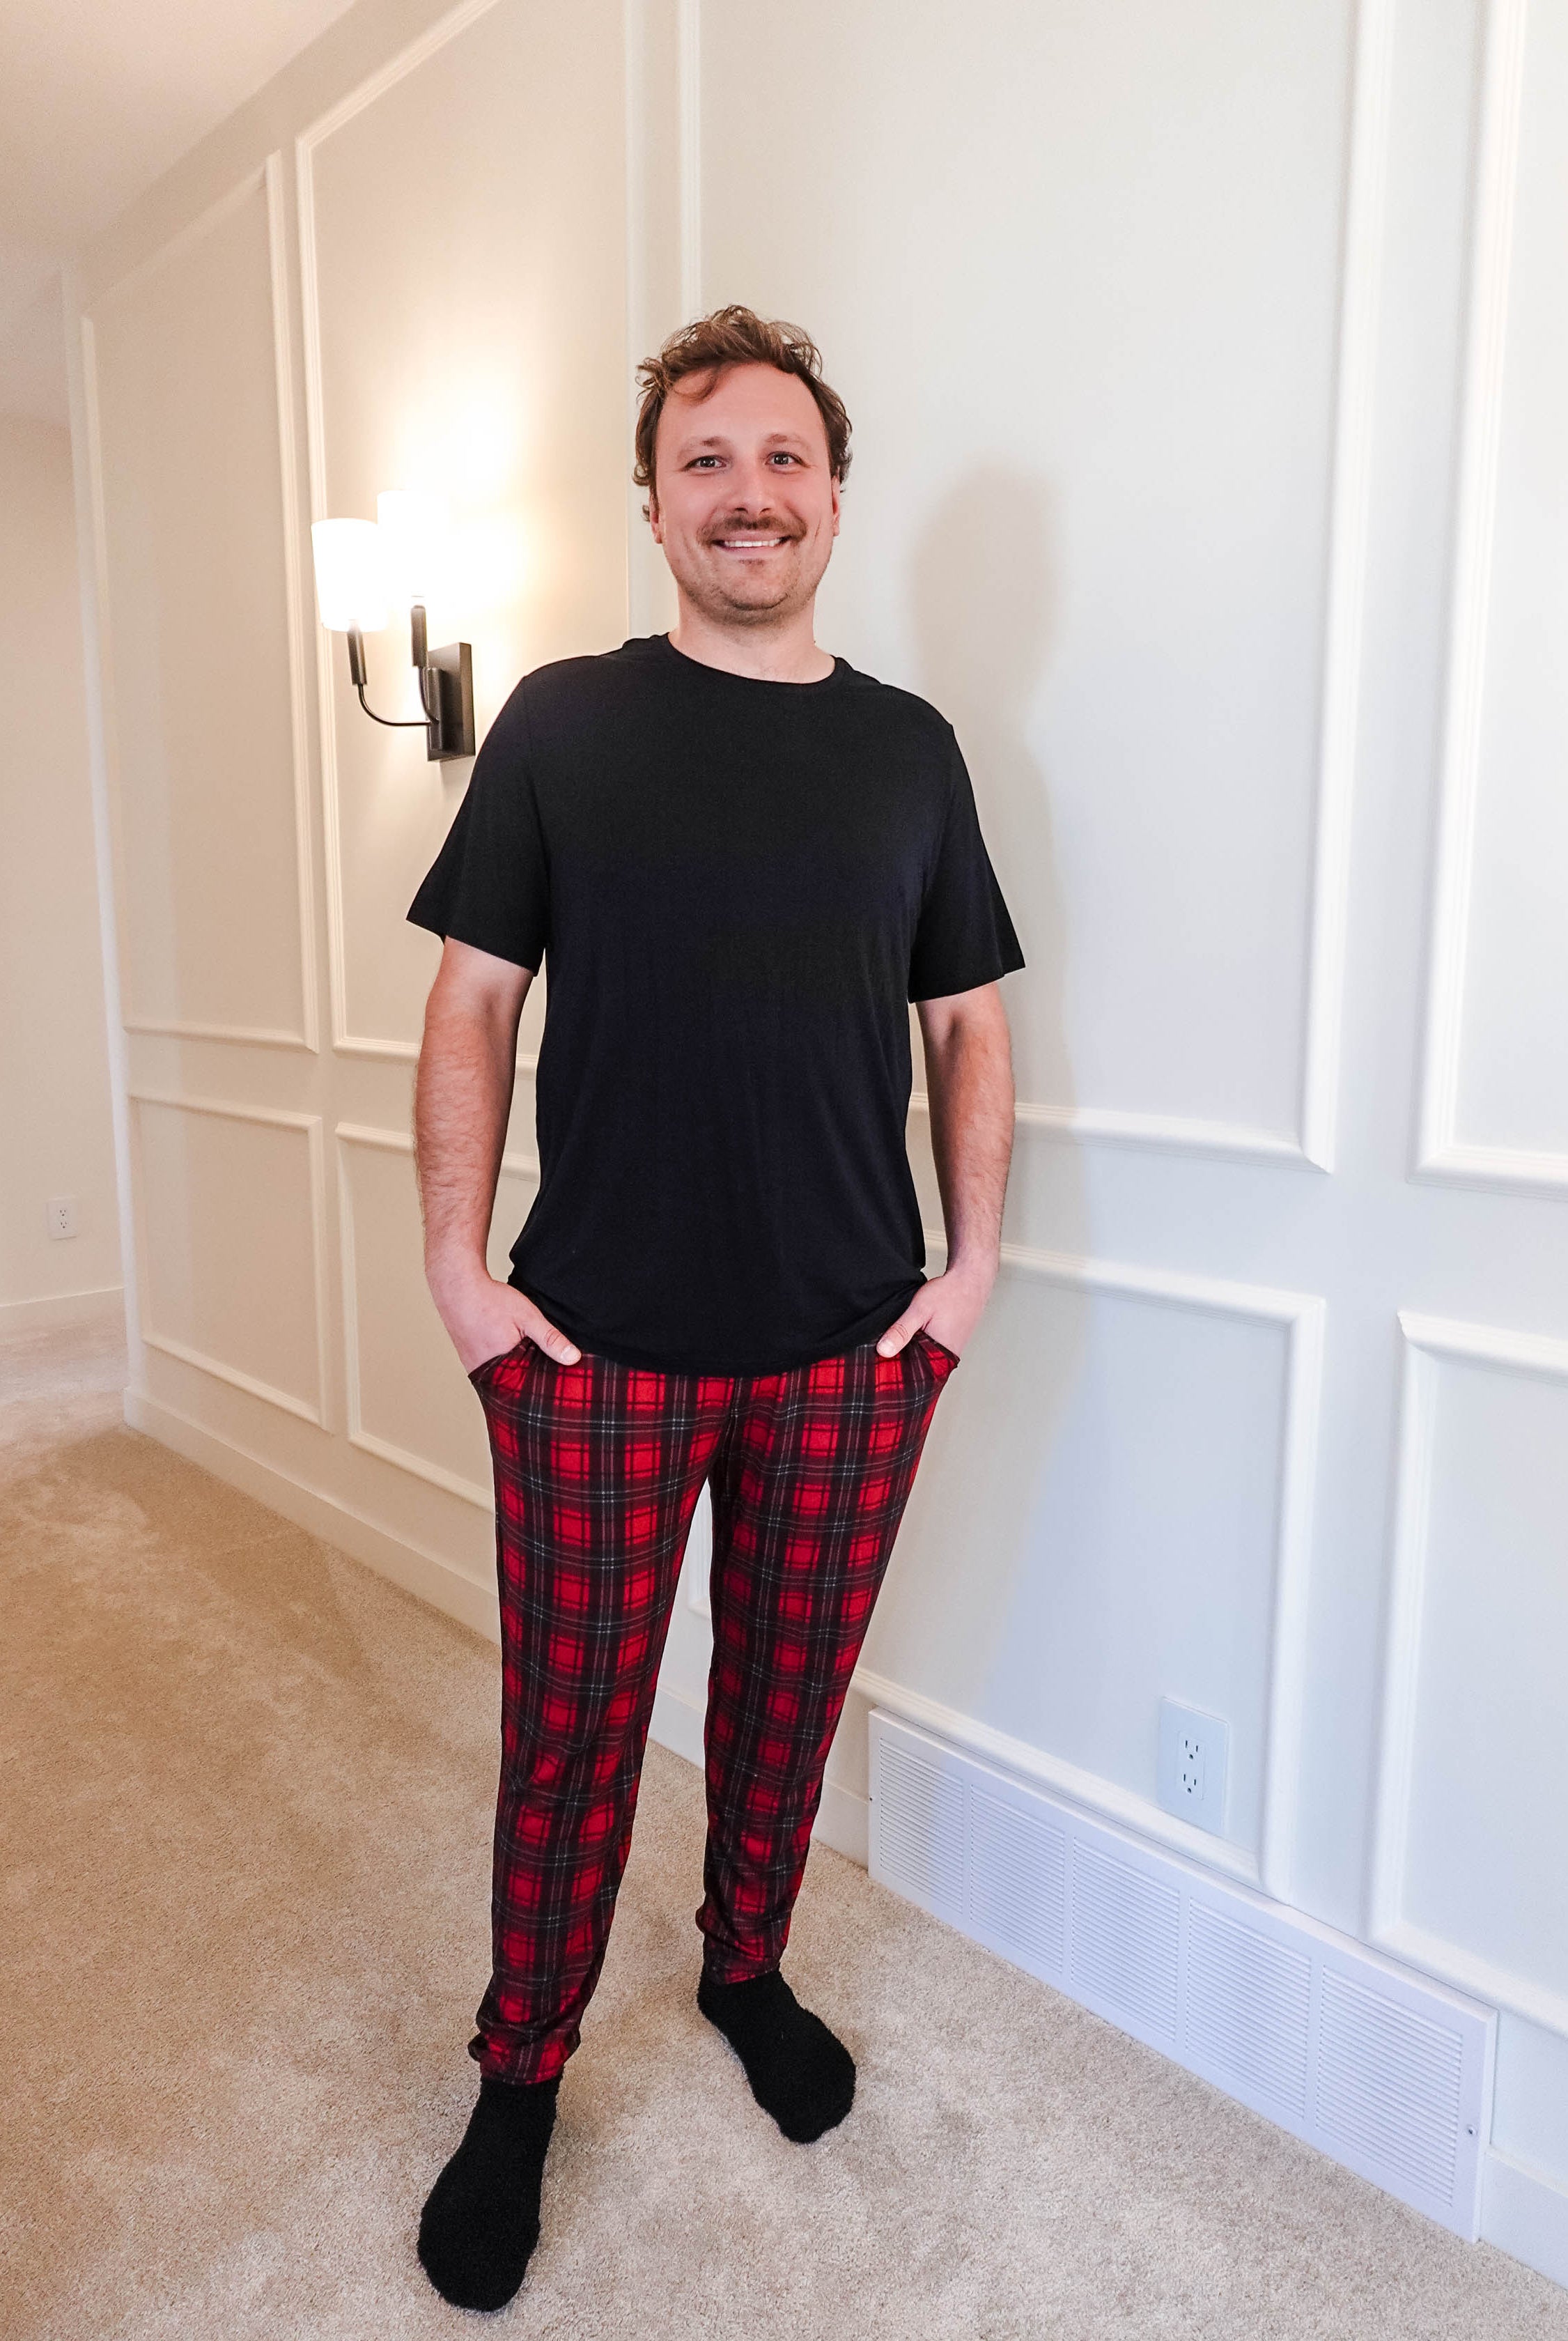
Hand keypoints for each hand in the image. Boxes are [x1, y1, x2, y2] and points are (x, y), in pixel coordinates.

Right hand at [427, 1261, 580, 1371]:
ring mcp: (475, 1369)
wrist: (457, 1287)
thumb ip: (551, 1339)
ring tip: (528, 1363)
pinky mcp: (470, 1361)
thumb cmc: (490, 1300)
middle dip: (530, 1381)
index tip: (556, 1381)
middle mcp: (486, 1374)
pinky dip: (503, 1366)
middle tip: (542, 1370)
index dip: (544, 1383)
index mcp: (502, 1368)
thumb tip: (574, 1358)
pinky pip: (491, 1371)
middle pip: (515, 1386)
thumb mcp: (528, 1317)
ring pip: (503, 1378)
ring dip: (516, 1374)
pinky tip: (511, 1355)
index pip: (530, 1387)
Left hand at [875, 1260, 995, 1360]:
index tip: (880, 1365)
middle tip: (884, 1352)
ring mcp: (949, 1352)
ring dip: (909, 1355)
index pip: (913, 1376)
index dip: (895, 1371)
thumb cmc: (949, 1294)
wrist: (970, 1281)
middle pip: (917, 1370)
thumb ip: (901, 1330)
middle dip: (901, 1364)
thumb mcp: (919, 1309)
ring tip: (896, 1343)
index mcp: (941, 1355)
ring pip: (923, 1361)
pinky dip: (918, 1347)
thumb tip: (883, 1351)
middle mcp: (947, 1358)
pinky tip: (911, 1337)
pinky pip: (929, 1352)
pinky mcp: (949, 1345)